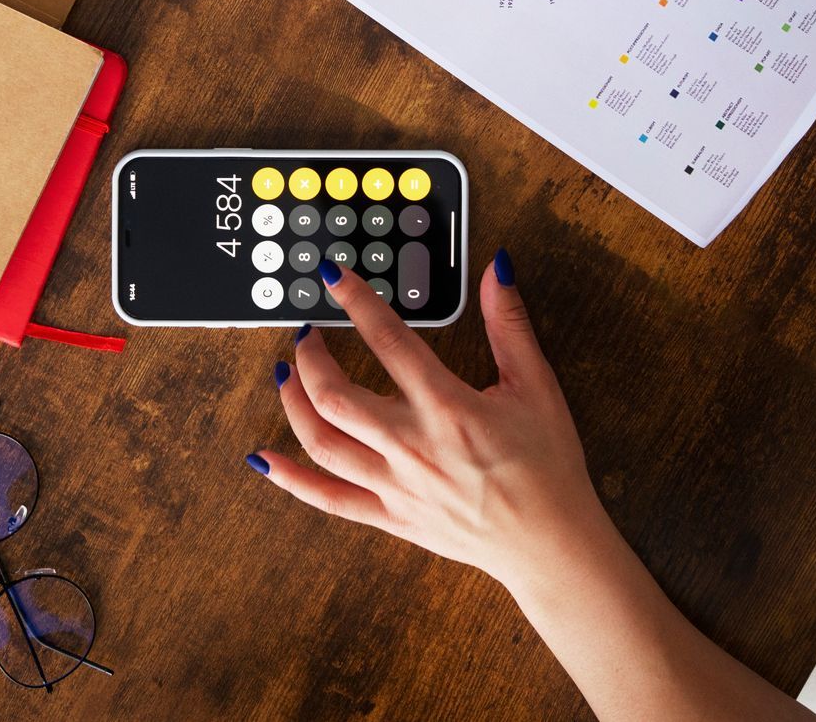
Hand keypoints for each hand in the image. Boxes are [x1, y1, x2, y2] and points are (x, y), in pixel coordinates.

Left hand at [249, 251, 612, 592]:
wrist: (552, 543)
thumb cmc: (548, 465)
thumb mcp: (536, 386)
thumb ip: (509, 324)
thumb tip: (494, 272)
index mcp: (447, 407)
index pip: (389, 340)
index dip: (356, 301)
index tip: (333, 276)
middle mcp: (412, 445)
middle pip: (335, 394)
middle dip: (310, 356)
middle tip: (307, 332)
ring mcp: (395, 485)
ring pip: (321, 442)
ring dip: (293, 403)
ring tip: (285, 374)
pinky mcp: (390, 517)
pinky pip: (328, 499)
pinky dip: (291, 479)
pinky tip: (263, 458)